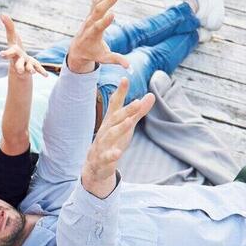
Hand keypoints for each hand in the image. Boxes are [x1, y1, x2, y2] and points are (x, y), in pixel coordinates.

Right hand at [0, 14, 47, 77]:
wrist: (19, 68)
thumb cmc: (15, 50)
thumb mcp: (12, 38)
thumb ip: (8, 26)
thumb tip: (1, 13)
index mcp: (13, 54)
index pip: (9, 53)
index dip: (6, 54)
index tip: (2, 55)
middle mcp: (19, 61)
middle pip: (18, 64)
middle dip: (18, 66)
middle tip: (19, 70)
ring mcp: (26, 65)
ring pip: (28, 68)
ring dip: (30, 70)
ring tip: (32, 72)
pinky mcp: (33, 68)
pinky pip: (38, 69)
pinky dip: (42, 72)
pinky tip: (46, 76)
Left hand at [67, 0, 128, 73]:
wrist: (78, 48)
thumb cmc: (93, 54)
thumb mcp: (104, 58)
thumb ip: (116, 60)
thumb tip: (129, 67)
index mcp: (93, 35)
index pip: (98, 27)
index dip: (105, 21)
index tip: (113, 13)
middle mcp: (90, 23)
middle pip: (98, 11)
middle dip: (108, 1)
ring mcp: (90, 16)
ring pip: (97, 3)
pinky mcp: (91, 11)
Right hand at [81, 78, 154, 197]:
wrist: (95, 166)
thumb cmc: (112, 142)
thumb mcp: (126, 126)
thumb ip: (138, 112)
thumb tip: (151, 95)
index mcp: (111, 122)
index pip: (115, 105)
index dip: (120, 93)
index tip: (125, 79)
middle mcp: (105, 130)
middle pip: (115, 118)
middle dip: (126, 110)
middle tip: (137, 102)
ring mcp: (102, 145)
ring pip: (110, 135)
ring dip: (119, 128)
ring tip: (129, 122)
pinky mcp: (102, 159)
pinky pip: (106, 157)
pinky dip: (112, 154)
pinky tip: (118, 152)